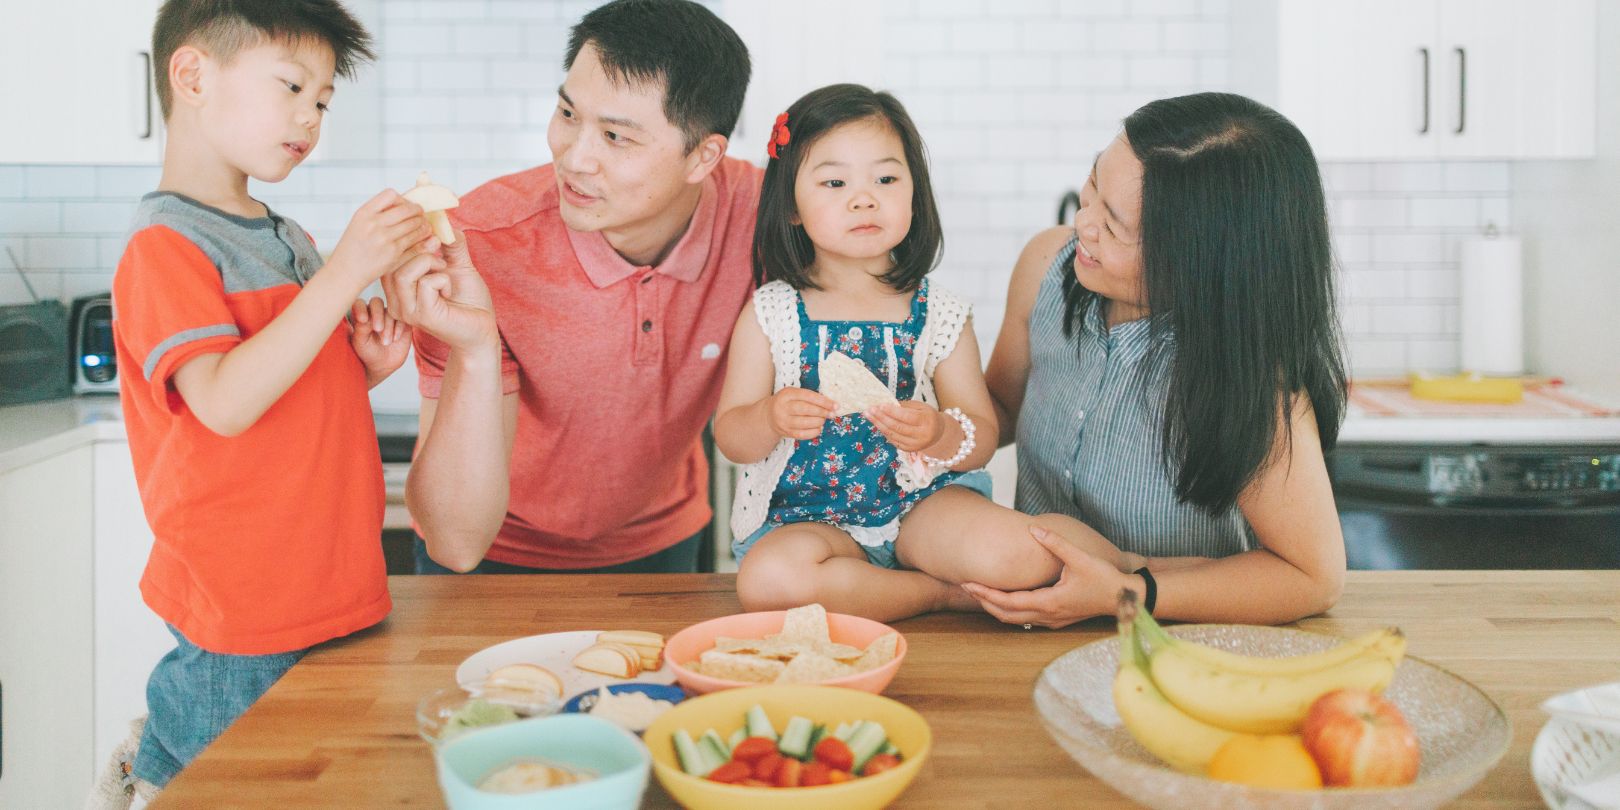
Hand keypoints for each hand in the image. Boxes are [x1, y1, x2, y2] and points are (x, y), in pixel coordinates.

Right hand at [327, 190, 430, 288]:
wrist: (345, 272)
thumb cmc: (353, 249)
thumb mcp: (359, 224)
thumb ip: (377, 214)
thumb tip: (402, 205)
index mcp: (364, 213)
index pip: (390, 194)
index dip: (401, 199)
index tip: (404, 206)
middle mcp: (373, 223)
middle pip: (406, 208)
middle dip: (417, 210)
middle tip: (420, 214)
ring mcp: (384, 237)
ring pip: (413, 223)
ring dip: (422, 223)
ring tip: (424, 225)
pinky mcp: (393, 252)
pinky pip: (414, 239)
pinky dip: (422, 235)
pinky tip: (423, 236)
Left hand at [348, 296, 409, 383]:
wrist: (383, 364)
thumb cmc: (367, 352)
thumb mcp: (360, 343)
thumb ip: (360, 329)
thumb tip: (365, 317)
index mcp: (361, 314)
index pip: (359, 303)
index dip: (361, 308)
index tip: (363, 320)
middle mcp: (375, 312)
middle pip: (377, 302)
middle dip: (378, 315)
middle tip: (378, 330)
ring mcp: (390, 316)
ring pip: (391, 311)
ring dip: (389, 325)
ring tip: (386, 342)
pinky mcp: (403, 322)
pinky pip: (403, 318)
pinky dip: (399, 327)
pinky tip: (395, 338)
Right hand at [382, 231, 496, 351]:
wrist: (483, 327)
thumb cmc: (468, 300)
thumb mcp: (458, 264)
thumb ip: (449, 243)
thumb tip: (442, 220)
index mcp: (399, 289)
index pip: (389, 258)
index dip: (408, 240)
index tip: (430, 234)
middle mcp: (398, 301)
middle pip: (392, 262)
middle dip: (418, 247)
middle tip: (439, 245)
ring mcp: (407, 310)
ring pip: (403, 272)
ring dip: (428, 262)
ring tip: (444, 270)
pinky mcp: (422, 316)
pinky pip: (425, 284)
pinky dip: (442, 279)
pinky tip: (449, 291)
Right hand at [768, 387, 836, 439]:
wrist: (769, 415)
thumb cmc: (787, 402)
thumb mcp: (794, 394)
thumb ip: (810, 397)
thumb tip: (830, 405)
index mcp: (787, 394)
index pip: (808, 396)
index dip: (823, 401)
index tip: (835, 405)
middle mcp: (783, 407)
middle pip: (806, 409)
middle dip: (822, 412)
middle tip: (832, 414)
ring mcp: (783, 421)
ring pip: (804, 423)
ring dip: (819, 422)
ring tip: (823, 419)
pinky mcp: (785, 432)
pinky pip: (802, 434)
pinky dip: (813, 432)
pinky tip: (818, 428)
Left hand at [866, 401, 945, 452]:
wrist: (938, 433)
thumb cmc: (927, 416)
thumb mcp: (920, 407)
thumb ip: (904, 406)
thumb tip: (886, 404)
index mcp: (927, 421)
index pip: (906, 416)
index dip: (892, 411)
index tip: (879, 405)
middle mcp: (922, 435)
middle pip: (897, 427)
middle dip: (881, 418)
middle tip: (869, 410)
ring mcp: (915, 445)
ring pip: (893, 435)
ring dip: (879, 425)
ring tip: (869, 415)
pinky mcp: (909, 450)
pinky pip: (893, 440)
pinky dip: (884, 432)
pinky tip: (877, 424)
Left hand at [959, 526, 1131, 628]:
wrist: (1124, 598)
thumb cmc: (1104, 578)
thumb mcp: (1079, 557)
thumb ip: (1054, 543)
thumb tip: (1033, 529)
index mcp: (1049, 602)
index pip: (1009, 602)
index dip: (986, 594)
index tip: (969, 584)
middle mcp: (1047, 615)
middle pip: (1006, 615)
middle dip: (984, 601)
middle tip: (965, 586)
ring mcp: (1052, 620)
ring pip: (1015, 619)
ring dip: (995, 608)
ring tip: (979, 593)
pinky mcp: (1057, 619)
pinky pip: (1026, 619)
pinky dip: (1010, 611)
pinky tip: (1004, 599)